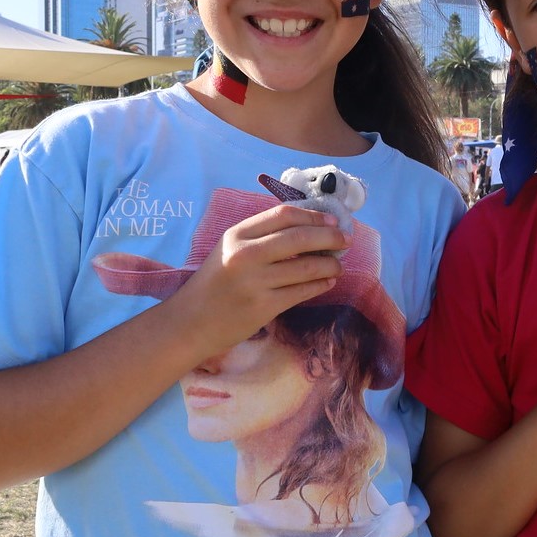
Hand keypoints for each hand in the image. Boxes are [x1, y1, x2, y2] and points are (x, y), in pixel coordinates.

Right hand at [171, 204, 349, 360]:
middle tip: (346, 240)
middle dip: (330, 236)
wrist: (191, 322)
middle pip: (300, 237)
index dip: (314, 215)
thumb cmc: (214, 283)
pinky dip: (321, 285)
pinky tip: (327, 282)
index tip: (332, 220)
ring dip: (330, 264)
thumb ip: (262, 236)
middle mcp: (245, 255)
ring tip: (337, 265)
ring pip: (307, 267)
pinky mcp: (264, 307)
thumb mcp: (230, 249)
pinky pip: (302, 291)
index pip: (283, 215)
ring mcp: (255, 282)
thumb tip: (309, 227)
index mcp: (237, 235)